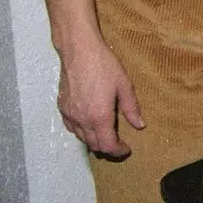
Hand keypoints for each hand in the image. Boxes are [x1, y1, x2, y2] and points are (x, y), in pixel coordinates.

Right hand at [56, 39, 143, 157]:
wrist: (79, 51)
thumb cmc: (104, 65)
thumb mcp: (124, 85)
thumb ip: (131, 108)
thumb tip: (140, 125)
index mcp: (99, 117)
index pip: (107, 145)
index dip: (118, 151)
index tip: (126, 149)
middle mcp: (82, 120)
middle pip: (94, 145)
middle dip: (107, 147)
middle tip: (119, 143)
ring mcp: (70, 115)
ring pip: (81, 138)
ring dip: (94, 141)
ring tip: (105, 134)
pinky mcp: (62, 108)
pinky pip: (71, 128)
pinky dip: (81, 132)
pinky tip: (88, 124)